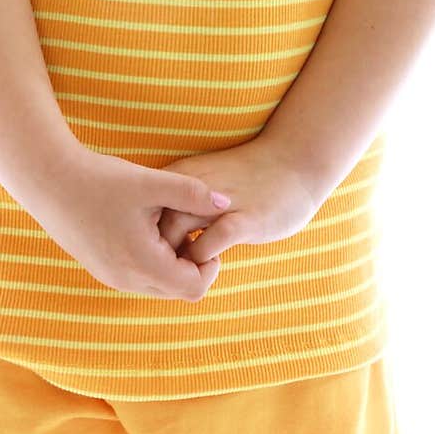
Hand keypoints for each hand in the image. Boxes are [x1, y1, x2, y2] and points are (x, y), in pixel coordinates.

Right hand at [31, 147, 234, 301]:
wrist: (48, 178)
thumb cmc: (101, 179)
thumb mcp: (151, 183)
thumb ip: (192, 194)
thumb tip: (227, 202)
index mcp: (142, 264)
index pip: (194, 288)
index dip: (209, 264)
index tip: (205, 231)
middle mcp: (126, 280)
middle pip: (177, 290)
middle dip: (191, 263)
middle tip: (190, 226)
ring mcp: (111, 277)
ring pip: (158, 285)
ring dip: (171, 260)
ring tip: (166, 222)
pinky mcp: (101, 268)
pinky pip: (138, 276)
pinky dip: (151, 258)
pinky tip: (146, 223)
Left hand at [155, 137, 318, 263]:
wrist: (294, 162)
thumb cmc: (248, 177)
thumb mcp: (205, 178)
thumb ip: (180, 198)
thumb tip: (157, 229)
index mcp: (181, 176)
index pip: (142, 209)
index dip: (140, 234)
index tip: (147, 251)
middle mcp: (193, 187)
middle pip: (151, 223)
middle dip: (150, 250)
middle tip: (160, 269)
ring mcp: (219, 202)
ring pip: (175, 233)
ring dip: (174, 258)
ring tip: (183, 271)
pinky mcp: (245, 220)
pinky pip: (211, 243)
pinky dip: (203, 259)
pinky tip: (213, 262)